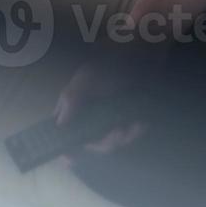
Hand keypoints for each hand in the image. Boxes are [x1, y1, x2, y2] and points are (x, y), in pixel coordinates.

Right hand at [53, 45, 165, 162]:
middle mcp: (92, 113)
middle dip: (104, 143)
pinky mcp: (132, 114)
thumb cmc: (113, 58)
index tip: (69, 159)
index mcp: (75, 106)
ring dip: (124, 138)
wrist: (146, 47)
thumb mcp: (86, 77)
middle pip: (92, 142)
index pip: (64, 133)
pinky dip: (137, 131)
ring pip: (114, 140)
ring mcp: (113, 115)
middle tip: (117, 135)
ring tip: (134, 126)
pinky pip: (132, 132)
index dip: (66, 147)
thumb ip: (71, 99)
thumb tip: (59, 125)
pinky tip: (142, 123)